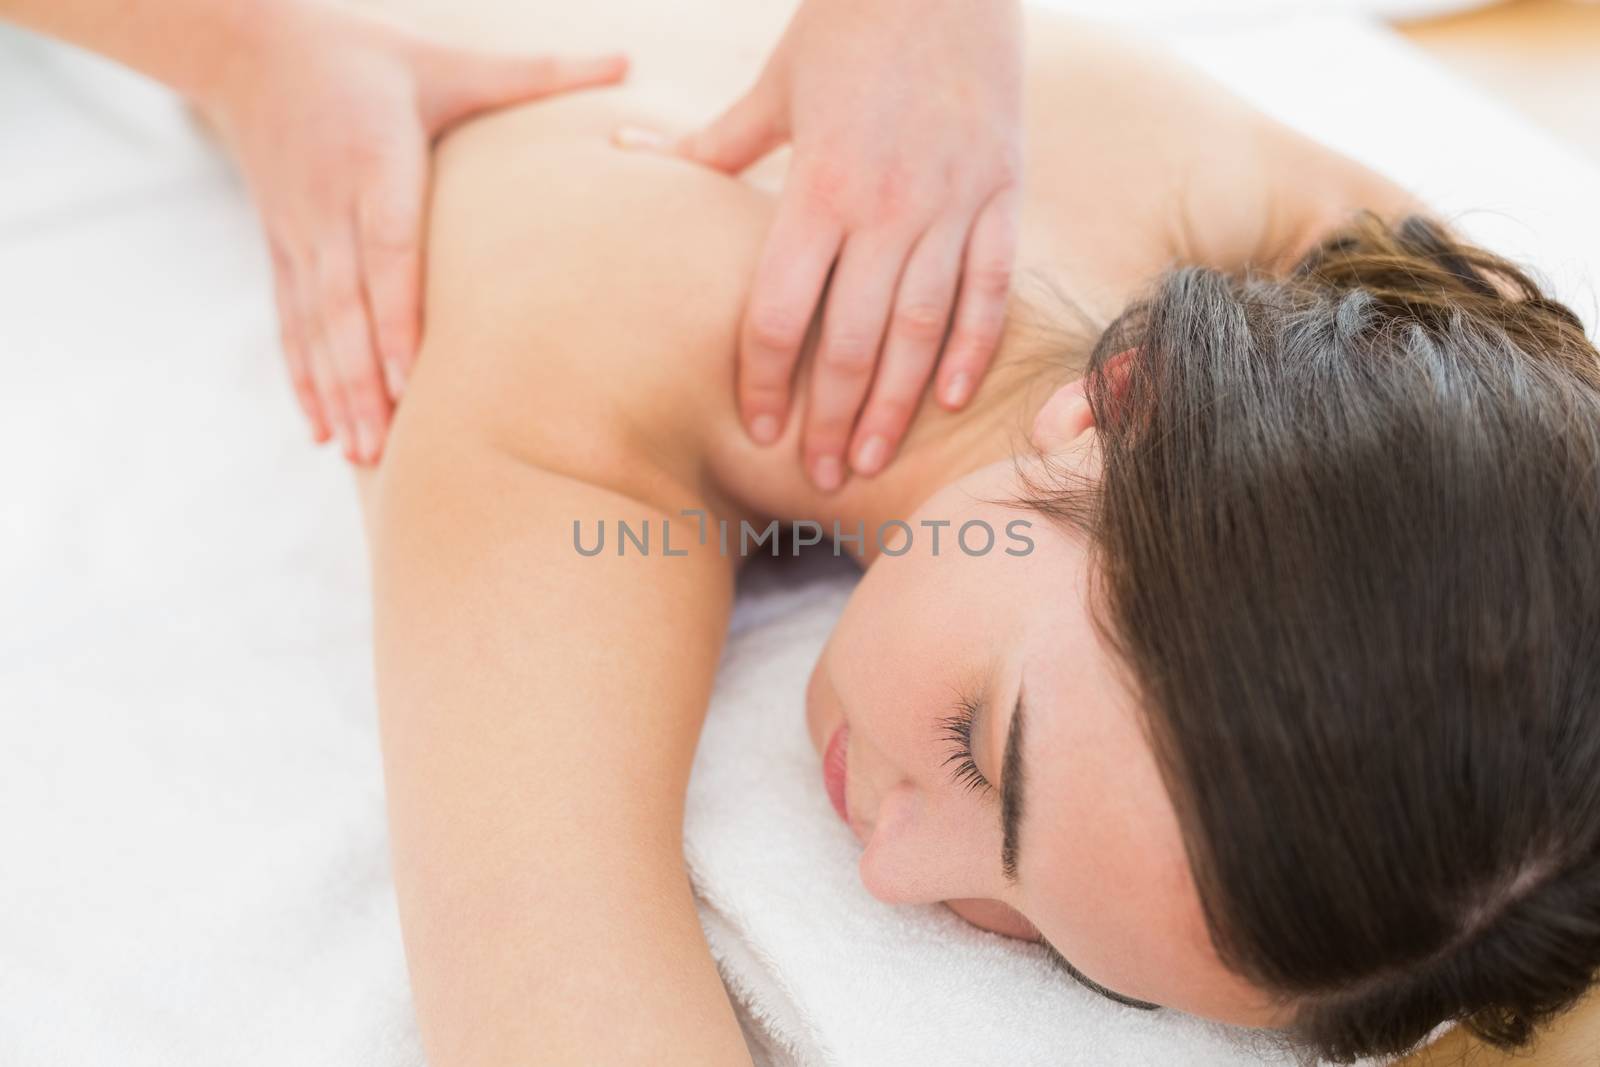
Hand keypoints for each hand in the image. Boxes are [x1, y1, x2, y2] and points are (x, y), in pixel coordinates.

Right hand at [199, 4, 625, 463]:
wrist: (252, 49)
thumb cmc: (371, 59)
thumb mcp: (449, 62)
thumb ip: (536, 72)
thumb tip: (629, 58)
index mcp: (374, 160)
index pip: (384, 247)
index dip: (392, 313)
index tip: (407, 376)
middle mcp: (328, 206)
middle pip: (345, 305)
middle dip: (361, 379)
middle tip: (385, 446)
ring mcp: (298, 235)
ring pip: (315, 327)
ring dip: (334, 393)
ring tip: (358, 455)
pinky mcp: (280, 253)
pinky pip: (290, 325)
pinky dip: (302, 379)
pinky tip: (319, 430)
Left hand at [644, 0, 1022, 489]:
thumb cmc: (848, 27)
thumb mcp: (775, 87)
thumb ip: (714, 145)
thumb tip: (629, 157)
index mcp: (819, 186)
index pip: (780, 311)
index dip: (765, 378)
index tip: (759, 429)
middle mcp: (886, 207)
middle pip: (850, 339)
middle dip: (832, 417)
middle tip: (820, 477)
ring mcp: (951, 204)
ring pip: (921, 328)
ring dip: (896, 403)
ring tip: (875, 460)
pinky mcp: (1002, 193)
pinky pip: (990, 285)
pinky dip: (974, 345)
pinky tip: (952, 397)